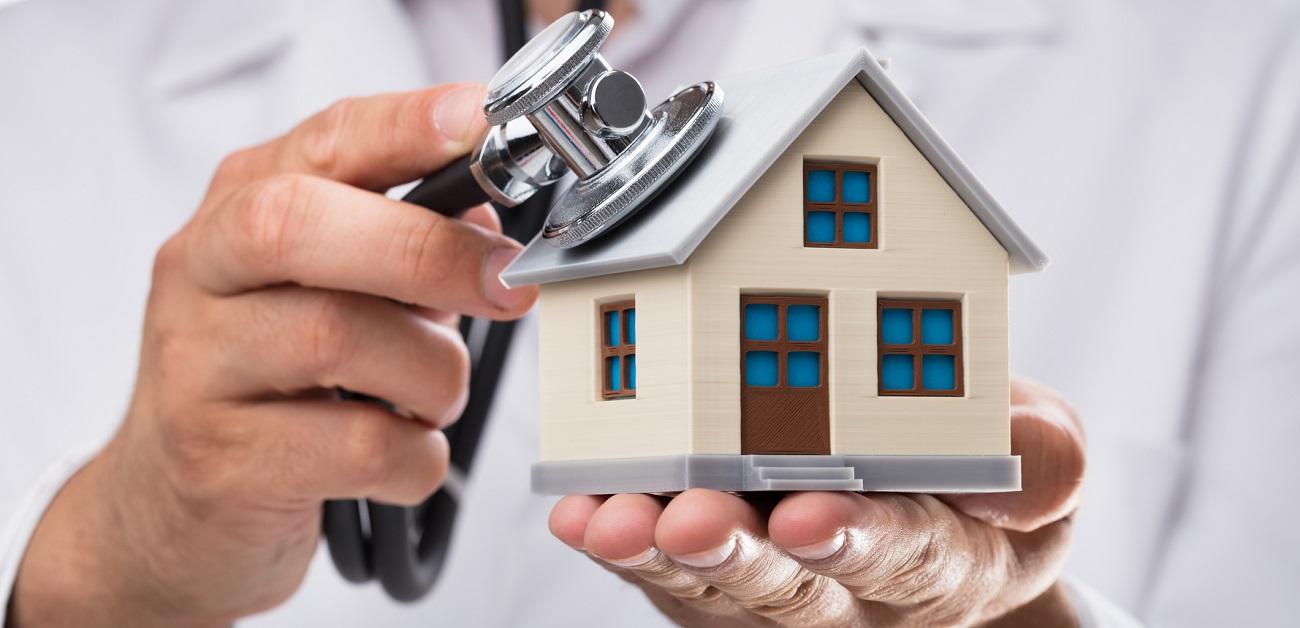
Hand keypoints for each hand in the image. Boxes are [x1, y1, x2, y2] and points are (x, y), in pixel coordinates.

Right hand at [9, 83, 536, 626]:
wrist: (166, 509)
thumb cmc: (267, 384)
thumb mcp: (318, 291)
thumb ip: (395, 245)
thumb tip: (488, 227)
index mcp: (240, 210)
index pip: (323, 142)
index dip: (406, 126)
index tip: (480, 123)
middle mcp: (203, 273)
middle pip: (300, 227)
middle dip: (426, 250)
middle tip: (506, 285)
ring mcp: (198, 367)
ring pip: (337, 339)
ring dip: (432, 373)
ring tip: (435, 396)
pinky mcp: (220, 460)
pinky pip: (358, 448)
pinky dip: (416, 454)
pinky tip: (406, 453)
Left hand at [549, 378, 1084, 626]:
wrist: (939, 498)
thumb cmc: (988, 469)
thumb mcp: (1045, 455)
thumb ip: (1044, 461)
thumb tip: (995, 481)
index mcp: (945, 556)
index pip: (906, 555)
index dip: (858, 538)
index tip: (810, 515)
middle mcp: (852, 588)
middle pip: (791, 586)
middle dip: (738, 554)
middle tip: (690, 519)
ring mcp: (776, 586)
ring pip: (713, 585)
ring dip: (659, 553)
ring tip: (613, 520)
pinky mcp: (715, 578)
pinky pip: (661, 571)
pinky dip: (617, 543)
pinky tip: (581, 513)